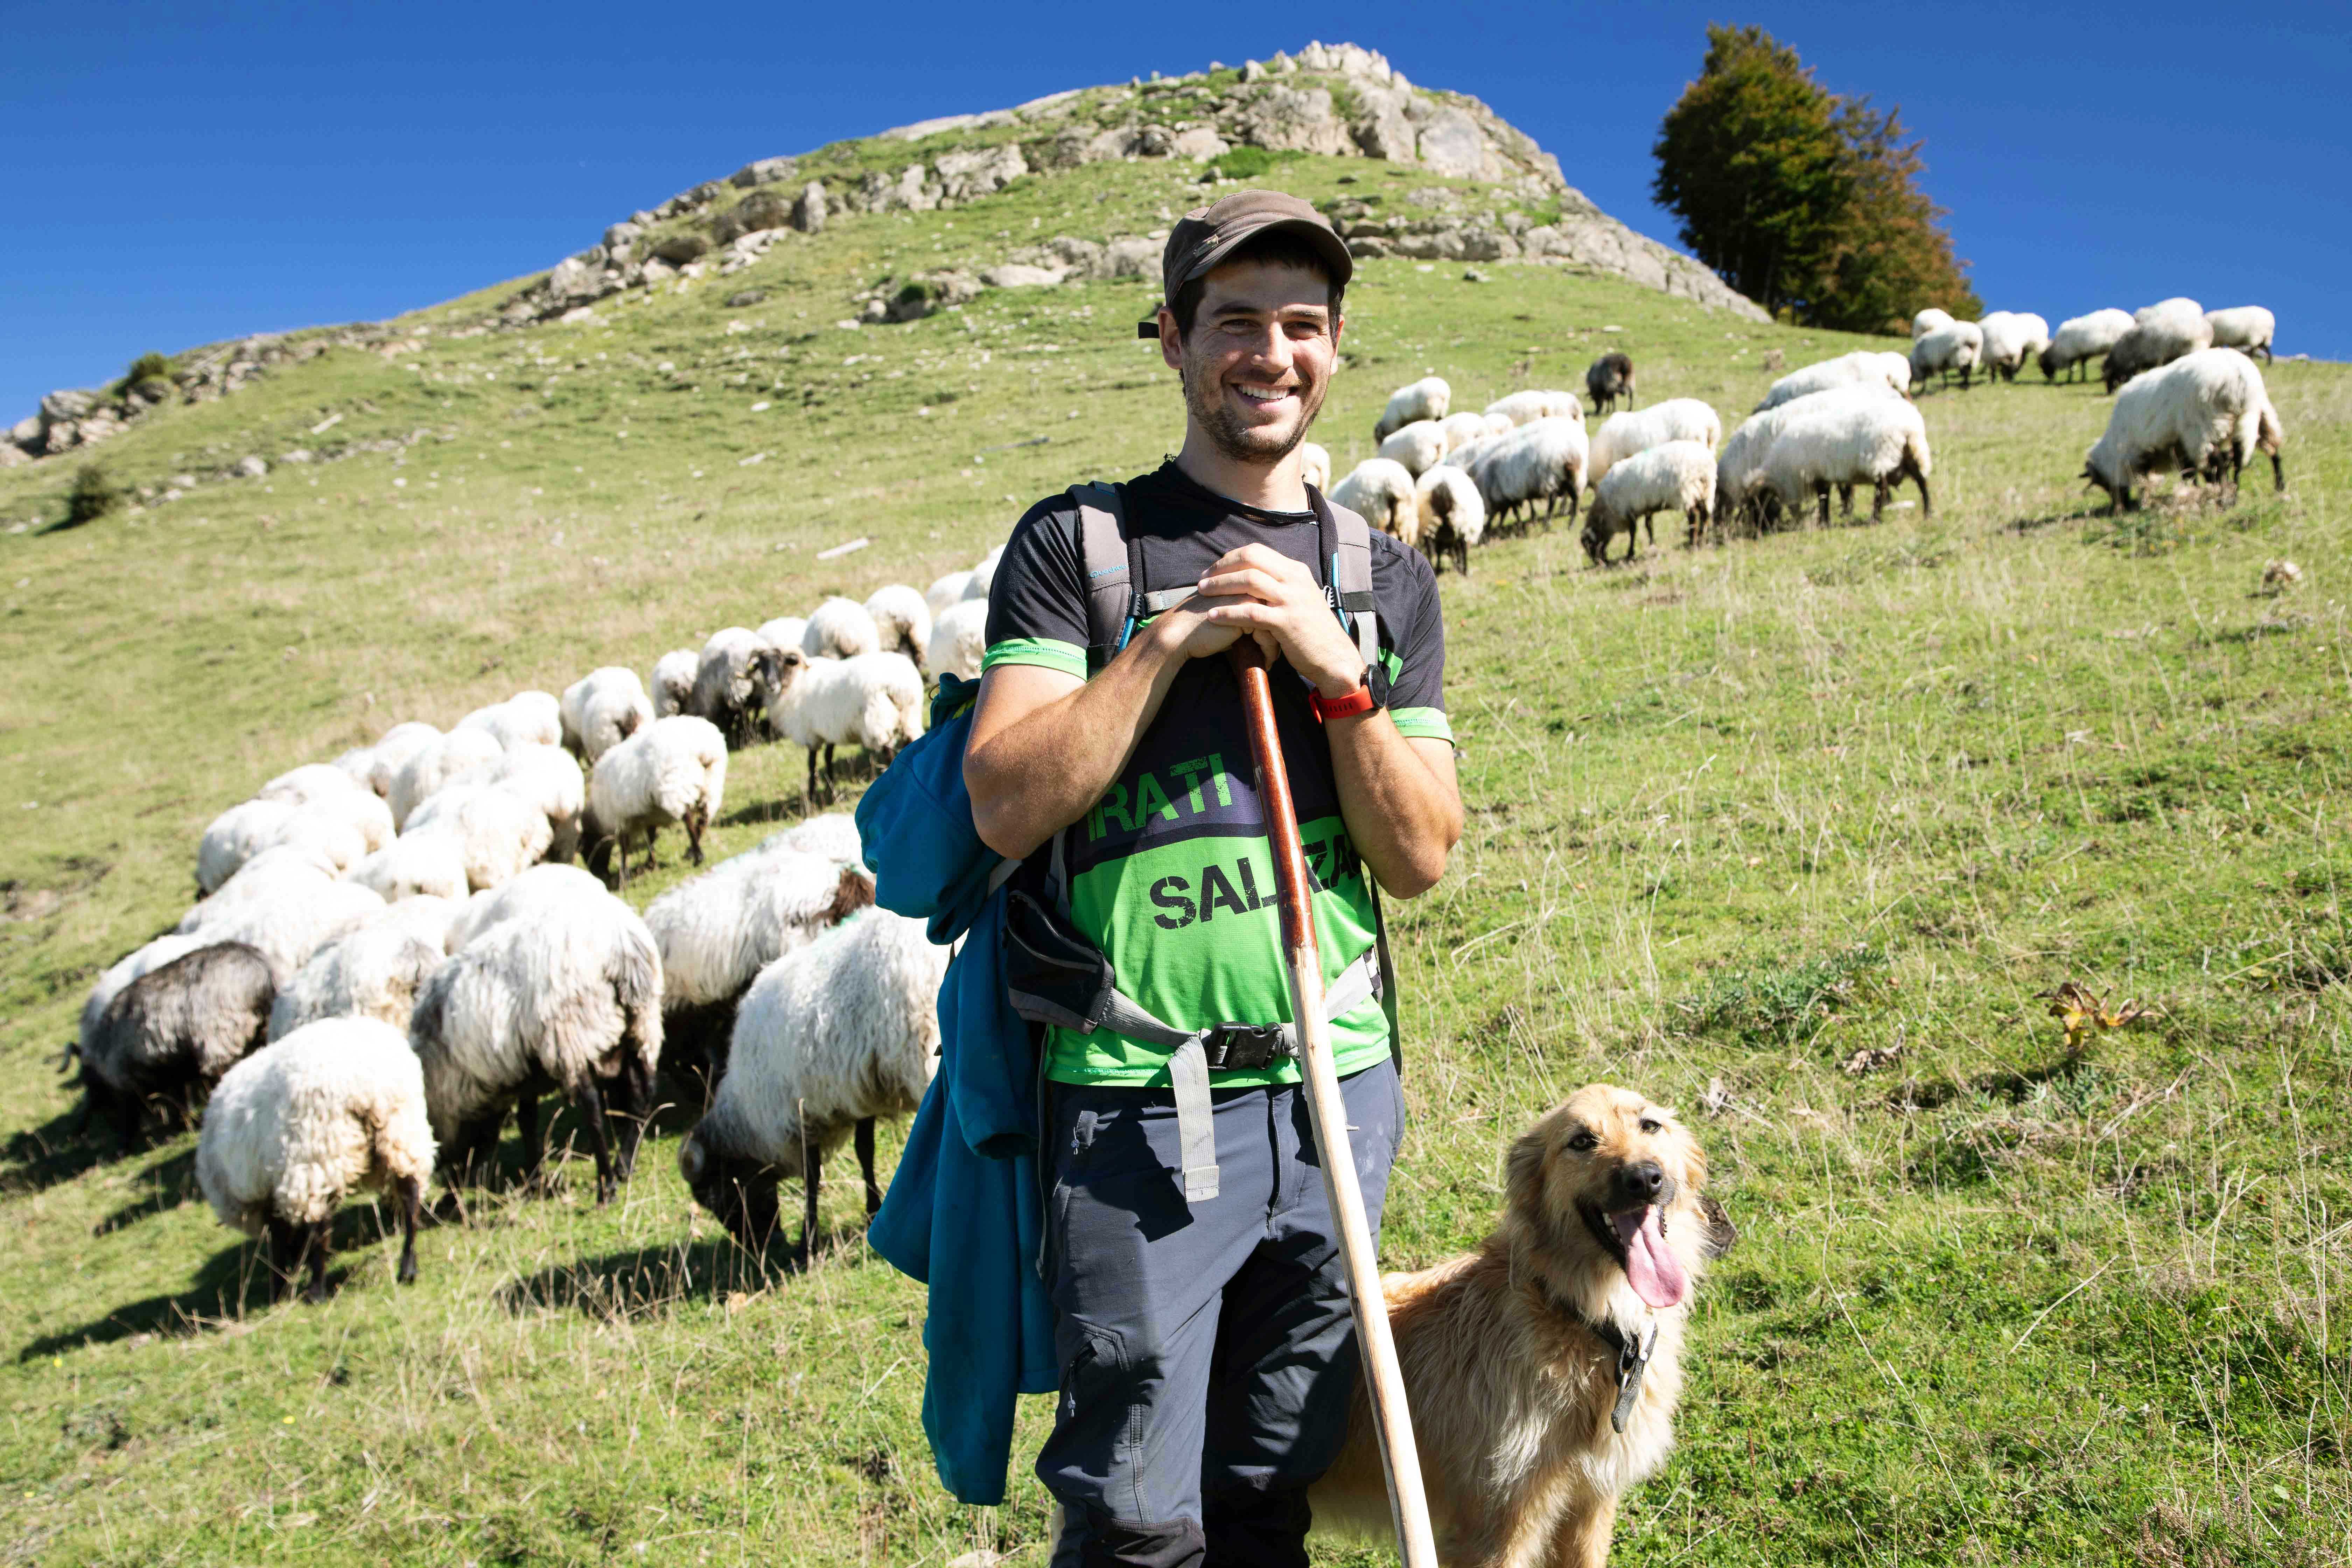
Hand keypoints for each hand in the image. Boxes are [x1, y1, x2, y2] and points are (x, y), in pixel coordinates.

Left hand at [1192, 543, 1367, 697]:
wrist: (1334, 656)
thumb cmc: (1313, 631)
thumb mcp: (1300, 598)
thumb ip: (1280, 584)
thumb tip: (1254, 576)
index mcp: (1296, 571)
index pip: (1257, 551)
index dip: (1231, 558)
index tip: (1215, 569)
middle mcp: (1294, 580)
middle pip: (1250, 559)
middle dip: (1222, 568)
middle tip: (1203, 580)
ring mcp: (1291, 600)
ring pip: (1249, 581)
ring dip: (1221, 586)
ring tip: (1203, 594)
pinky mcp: (1286, 622)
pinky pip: (1250, 612)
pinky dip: (1228, 613)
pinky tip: (1213, 616)